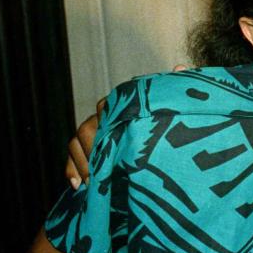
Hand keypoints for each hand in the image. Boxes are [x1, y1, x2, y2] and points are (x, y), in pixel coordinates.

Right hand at [65, 66, 188, 185]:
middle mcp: (105, 117)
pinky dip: (72, 170)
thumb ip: (177, 88)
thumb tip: (180, 67)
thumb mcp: (176, 107)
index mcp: (122, 104)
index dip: (105, 124)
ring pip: (76, 142)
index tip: (115, 142)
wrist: (176, 145)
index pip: (105, 108)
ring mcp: (96, 134)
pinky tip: (79, 186)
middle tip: (102, 170)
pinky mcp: (91, 152)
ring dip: (82, 163)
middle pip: (86, 128)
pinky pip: (72, 158)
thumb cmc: (172, 120)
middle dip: (91, 150)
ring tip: (93, 183)